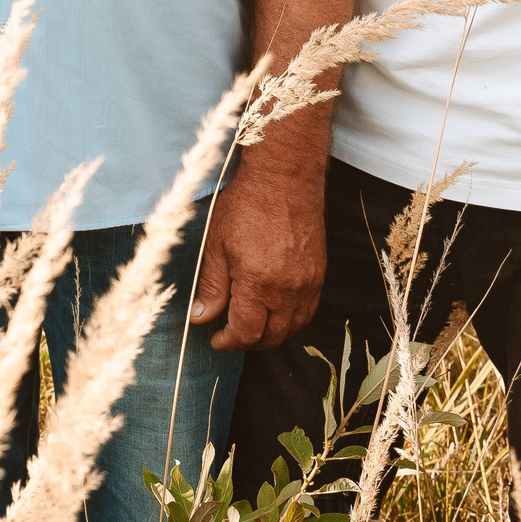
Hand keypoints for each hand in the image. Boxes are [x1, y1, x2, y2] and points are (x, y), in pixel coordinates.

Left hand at [189, 155, 325, 351]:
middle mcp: (288, 289)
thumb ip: (211, 286)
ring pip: (293, 327)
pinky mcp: (319, 275)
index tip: (216, 339)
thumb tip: (201, 318)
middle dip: (249, 342)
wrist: (284, 179)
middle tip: (230, 335)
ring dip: (272, 334)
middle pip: (273, 337)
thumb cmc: (246, 206)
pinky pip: (308, 311)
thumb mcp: (216, 245)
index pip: (246, 332)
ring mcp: (308, 283)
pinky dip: (291, 320)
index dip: (229, 341)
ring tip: (251, 325)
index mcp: (259, 283)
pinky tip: (274, 311)